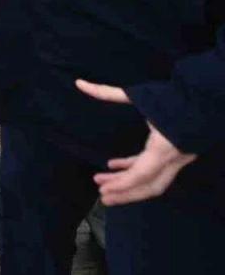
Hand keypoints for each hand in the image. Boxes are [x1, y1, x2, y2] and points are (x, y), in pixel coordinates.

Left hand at [75, 79, 197, 204]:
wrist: (202, 97)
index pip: (142, 174)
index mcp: (163, 148)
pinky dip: (135, 168)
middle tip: (102, 197)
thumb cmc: (170, 96)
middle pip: (149, 186)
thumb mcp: (137, 95)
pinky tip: (113, 165)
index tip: (101, 189)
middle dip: (125, 193)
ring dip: (128, 182)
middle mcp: (173, 158)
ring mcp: (178, 159)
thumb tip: (78, 83)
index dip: (121, 184)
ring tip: (101, 182)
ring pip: (153, 179)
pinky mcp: (177, 154)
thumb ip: (106, 92)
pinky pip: (155, 168)